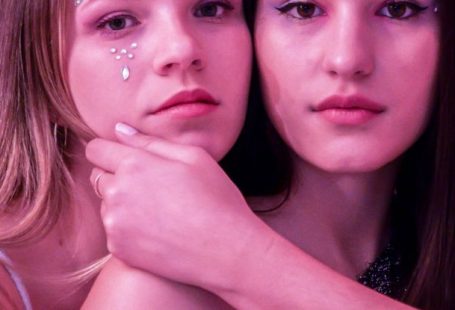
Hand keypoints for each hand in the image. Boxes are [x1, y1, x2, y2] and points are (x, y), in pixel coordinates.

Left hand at [85, 123, 266, 288]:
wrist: (226, 251)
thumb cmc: (216, 199)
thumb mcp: (193, 157)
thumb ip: (151, 141)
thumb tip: (120, 131)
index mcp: (134, 165)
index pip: (96, 149)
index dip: (109, 150)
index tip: (125, 157)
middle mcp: (117, 193)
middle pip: (98, 176)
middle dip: (116, 176)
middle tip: (151, 186)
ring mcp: (115, 224)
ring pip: (106, 204)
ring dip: (122, 203)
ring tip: (158, 210)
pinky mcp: (119, 248)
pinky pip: (114, 230)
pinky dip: (128, 228)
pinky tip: (157, 230)